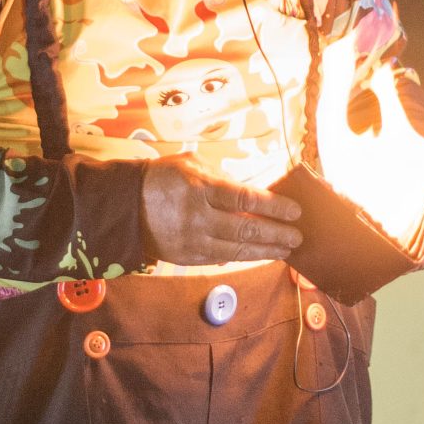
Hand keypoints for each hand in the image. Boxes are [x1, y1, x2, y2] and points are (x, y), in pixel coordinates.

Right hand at [142, 162, 303, 265]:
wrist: (125, 205)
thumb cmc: (164, 178)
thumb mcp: (192, 164)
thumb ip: (222, 177)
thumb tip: (252, 191)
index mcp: (200, 188)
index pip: (245, 199)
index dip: (274, 206)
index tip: (295, 211)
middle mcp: (198, 217)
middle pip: (246, 229)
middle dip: (277, 234)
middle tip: (298, 236)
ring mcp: (192, 240)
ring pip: (237, 250)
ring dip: (266, 251)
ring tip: (287, 250)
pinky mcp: (187, 257)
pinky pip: (222, 259)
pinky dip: (244, 258)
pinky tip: (261, 255)